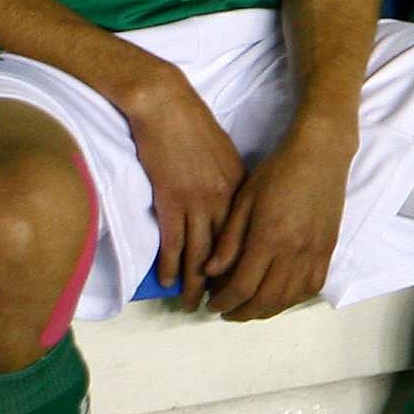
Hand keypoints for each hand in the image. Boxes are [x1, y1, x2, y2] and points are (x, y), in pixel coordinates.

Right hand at [119, 61, 246, 305]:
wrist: (167, 107)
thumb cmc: (193, 129)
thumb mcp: (224, 158)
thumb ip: (229, 187)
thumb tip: (230, 212)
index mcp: (240, 188)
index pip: (247, 236)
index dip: (244, 263)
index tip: (242, 284)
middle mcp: (225, 199)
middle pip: (228, 251)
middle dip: (225, 283)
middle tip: (221, 306)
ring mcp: (199, 200)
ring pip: (201, 253)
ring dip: (196, 283)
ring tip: (192, 305)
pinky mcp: (171, 199)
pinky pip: (174, 241)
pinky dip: (172, 265)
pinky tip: (169, 281)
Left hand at [203, 121, 353, 320]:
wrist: (320, 155)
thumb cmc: (277, 172)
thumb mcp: (243, 201)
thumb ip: (229, 240)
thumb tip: (211, 271)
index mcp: (269, 237)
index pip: (242, 286)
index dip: (223, 302)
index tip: (211, 303)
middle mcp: (295, 251)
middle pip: (266, 299)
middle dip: (242, 312)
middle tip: (226, 311)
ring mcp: (316, 252)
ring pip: (290, 297)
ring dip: (266, 310)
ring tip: (250, 307)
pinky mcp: (329, 248)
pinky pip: (313, 286)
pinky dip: (294, 298)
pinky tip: (281, 296)